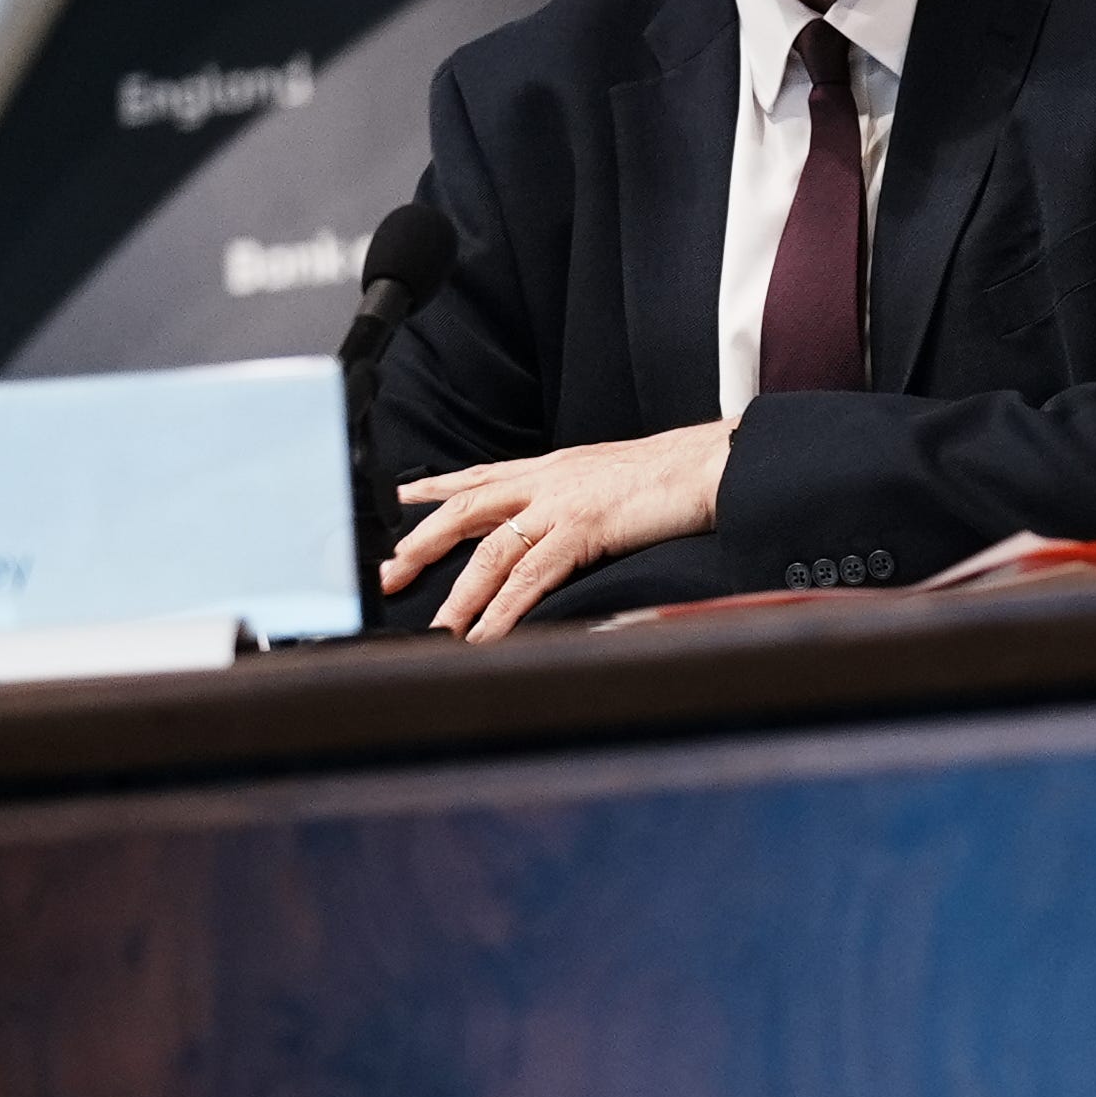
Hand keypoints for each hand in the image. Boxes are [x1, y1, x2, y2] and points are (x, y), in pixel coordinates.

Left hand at [385, 422, 734, 643]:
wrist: (706, 463)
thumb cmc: (667, 475)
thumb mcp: (604, 477)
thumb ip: (570, 494)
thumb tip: (553, 519)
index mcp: (549, 468)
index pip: (477, 477)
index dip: (433, 490)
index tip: (399, 503)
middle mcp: (544, 481)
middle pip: (464, 512)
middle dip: (422, 545)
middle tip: (389, 575)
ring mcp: (561, 504)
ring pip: (491, 552)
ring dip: (460, 595)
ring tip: (438, 629)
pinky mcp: (583, 529)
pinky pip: (532, 575)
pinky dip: (505, 609)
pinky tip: (488, 633)